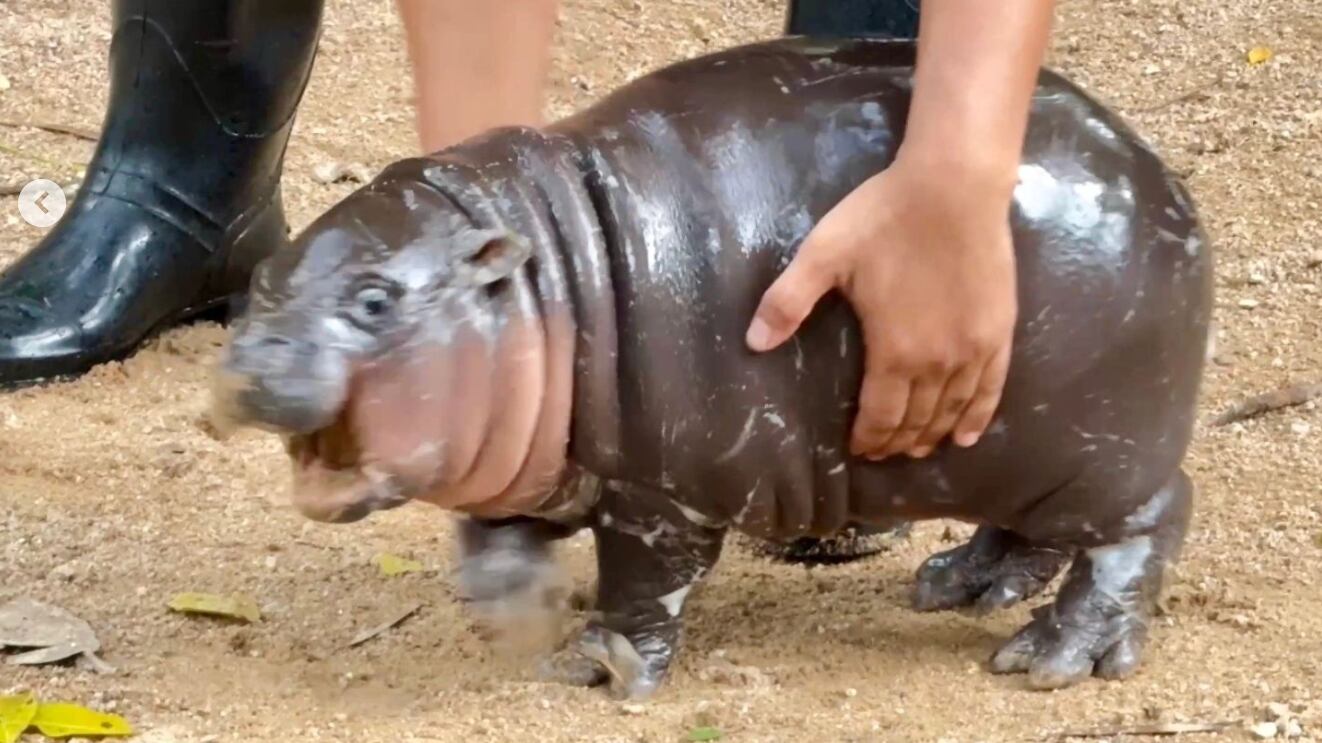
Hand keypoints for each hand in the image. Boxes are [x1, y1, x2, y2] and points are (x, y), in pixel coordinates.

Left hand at [744, 154, 1017, 459]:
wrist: (956, 185)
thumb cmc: (885, 217)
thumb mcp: (824, 255)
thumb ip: (788, 302)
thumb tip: (752, 343)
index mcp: (894, 352)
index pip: (881, 416)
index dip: (869, 439)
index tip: (858, 450)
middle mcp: (938, 363)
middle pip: (917, 420)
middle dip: (897, 442)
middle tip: (883, 454)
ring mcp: (973, 350)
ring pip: (952, 410)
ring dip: (933, 435)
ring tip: (918, 450)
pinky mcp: (999, 331)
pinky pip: (991, 389)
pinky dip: (978, 417)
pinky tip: (968, 436)